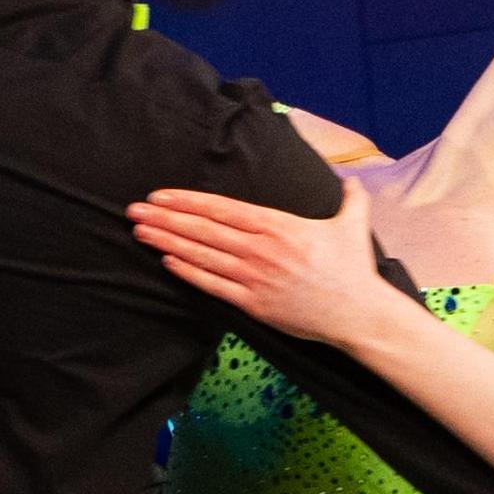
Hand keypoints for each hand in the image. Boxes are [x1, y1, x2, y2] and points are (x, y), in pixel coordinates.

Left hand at [127, 175, 388, 342]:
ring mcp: (256, 277)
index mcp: (279, 225)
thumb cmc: (354, 270)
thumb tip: (352, 179)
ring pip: (203, 256)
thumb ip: (349, 197)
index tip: (161, 195)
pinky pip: (214, 286)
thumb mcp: (353, 224)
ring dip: (169, 242)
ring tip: (141, 233)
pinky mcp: (255, 305)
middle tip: (134, 210)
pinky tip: (168, 261)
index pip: (222, 208)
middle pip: (204, 229)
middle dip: (166, 218)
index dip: (187, 201)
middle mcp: (262, 248)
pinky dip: (189, 273)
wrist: (359, 313)